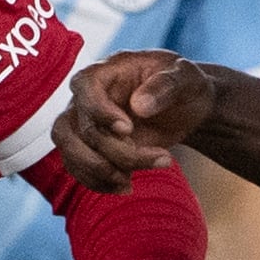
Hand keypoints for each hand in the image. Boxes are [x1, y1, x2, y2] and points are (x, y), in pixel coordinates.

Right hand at [55, 53, 217, 186]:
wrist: (186, 107)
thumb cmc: (185, 85)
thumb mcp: (188, 77)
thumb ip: (167, 85)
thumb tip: (139, 107)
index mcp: (107, 71)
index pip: (85, 87)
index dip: (100, 111)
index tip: (128, 129)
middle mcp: (88, 97)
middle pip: (78, 127)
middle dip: (113, 152)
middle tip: (157, 159)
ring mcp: (84, 123)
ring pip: (71, 150)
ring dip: (99, 172)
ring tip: (131, 183)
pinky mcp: (90, 147)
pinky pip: (78, 168)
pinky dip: (99, 183)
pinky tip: (127, 187)